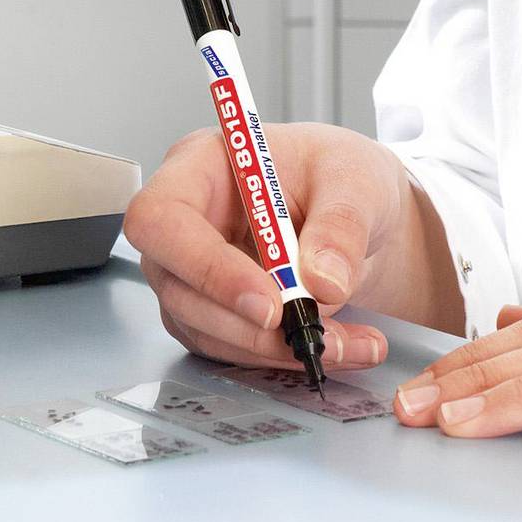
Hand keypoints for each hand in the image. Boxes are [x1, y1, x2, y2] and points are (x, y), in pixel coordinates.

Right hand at [124, 120, 459, 371]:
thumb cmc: (339, 173)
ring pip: (205, 328)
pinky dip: (283, 356)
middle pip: (177, 285)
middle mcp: (186, 220)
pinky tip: (338, 346)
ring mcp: (191, 270)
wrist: (358, 211)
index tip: (268, 303)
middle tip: (312, 333)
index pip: (163, 217)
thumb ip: (341, 225)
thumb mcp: (356, 181)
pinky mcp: (212, 310)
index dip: (204, 266)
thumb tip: (322, 281)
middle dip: (247, 325)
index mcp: (201, 165)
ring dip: (274, 348)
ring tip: (348, 343)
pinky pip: (232, 346)